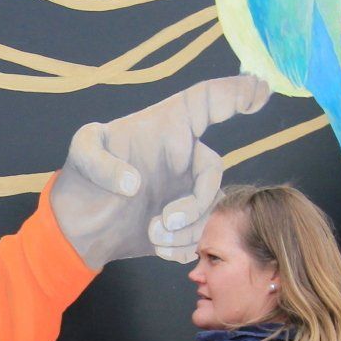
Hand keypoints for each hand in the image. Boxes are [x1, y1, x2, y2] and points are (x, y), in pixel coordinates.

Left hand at [49, 76, 272, 267]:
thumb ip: (100, 163)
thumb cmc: (81, 179)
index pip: (207, 101)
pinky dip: (184, 247)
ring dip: (187, 230)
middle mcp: (183, 155)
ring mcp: (186, 189)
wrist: (80, 229)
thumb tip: (133, 183)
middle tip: (165, 220)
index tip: (260, 91)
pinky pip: (201, 234)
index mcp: (167, 126)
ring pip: (210, 208)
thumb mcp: (81, 156)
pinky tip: (159, 248)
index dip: (236, 92)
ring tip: (153, 236)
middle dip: (196, 202)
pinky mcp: (185, 222)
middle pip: (214, 171)